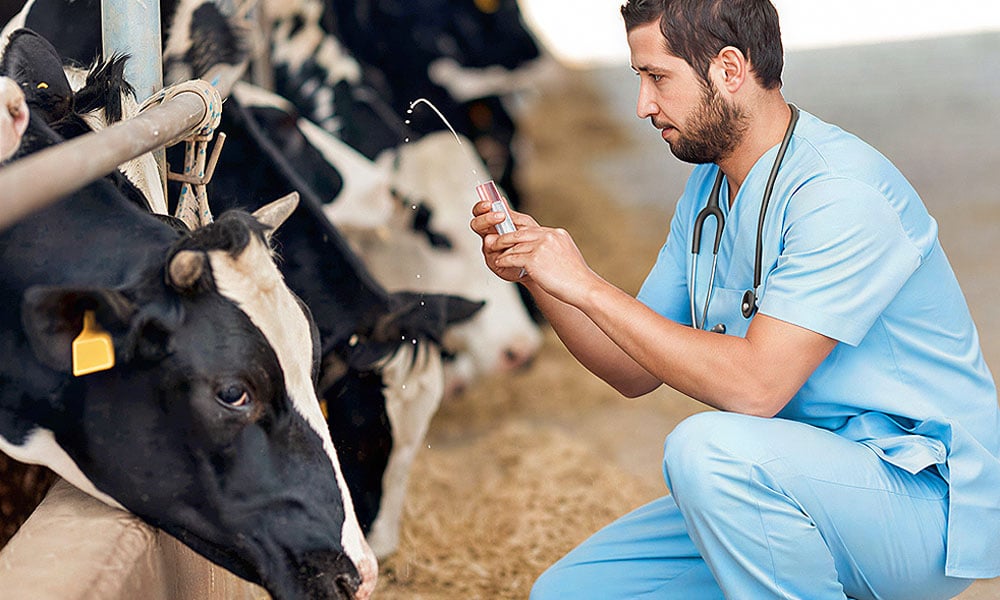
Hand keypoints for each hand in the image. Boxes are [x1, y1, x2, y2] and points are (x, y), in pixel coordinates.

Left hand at [470, 200, 595, 303]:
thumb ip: (552, 248)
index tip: (506, 229)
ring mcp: (541, 246)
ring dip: (501, 249)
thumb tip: (539, 250)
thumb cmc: (575, 277)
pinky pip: (512, 257)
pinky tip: (499, 262)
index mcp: (556, 233)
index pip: (531, 227)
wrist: (583, 287)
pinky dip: (503, 260)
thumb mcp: (565, 255)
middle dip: (504, 236)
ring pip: (514, 245)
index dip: (516, 227)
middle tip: (493, 239)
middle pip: (519, 232)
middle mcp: (548, 236)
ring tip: (494, 252)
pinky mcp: (534, 259)